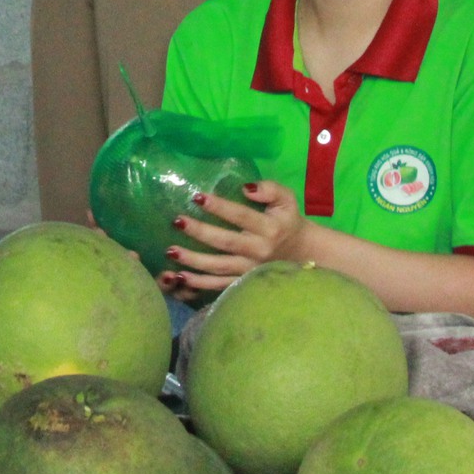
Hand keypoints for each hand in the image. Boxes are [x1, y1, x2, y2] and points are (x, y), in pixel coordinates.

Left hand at [163, 182, 307, 295]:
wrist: (303, 253)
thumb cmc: (287, 220)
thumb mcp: (286, 199)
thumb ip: (270, 189)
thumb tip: (246, 188)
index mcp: (269, 228)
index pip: (241, 216)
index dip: (219, 207)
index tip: (197, 197)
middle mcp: (258, 250)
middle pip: (225, 242)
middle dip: (200, 232)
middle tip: (177, 221)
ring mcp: (250, 270)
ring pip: (218, 267)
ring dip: (193, 260)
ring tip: (170, 251)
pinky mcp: (243, 283)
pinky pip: (219, 285)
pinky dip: (199, 283)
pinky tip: (180, 276)